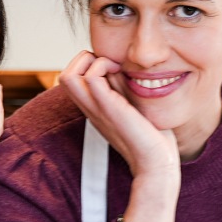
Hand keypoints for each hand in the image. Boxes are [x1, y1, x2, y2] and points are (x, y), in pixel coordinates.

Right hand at [58, 51, 179, 179]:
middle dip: (85, 60)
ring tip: (114, 67)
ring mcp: (95, 109)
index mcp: (93, 108)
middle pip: (64, 76)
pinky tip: (121, 72)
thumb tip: (120, 63)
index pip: (72, 80)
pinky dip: (103, 65)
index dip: (87, 65)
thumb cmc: (152, 136)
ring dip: (90, 61)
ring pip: (68, 75)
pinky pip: (91, 77)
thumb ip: (123, 87)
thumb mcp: (132, 105)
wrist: (156, 162)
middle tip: (111, 65)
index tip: (113, 68)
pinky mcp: (108, 108)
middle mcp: (89, 108)